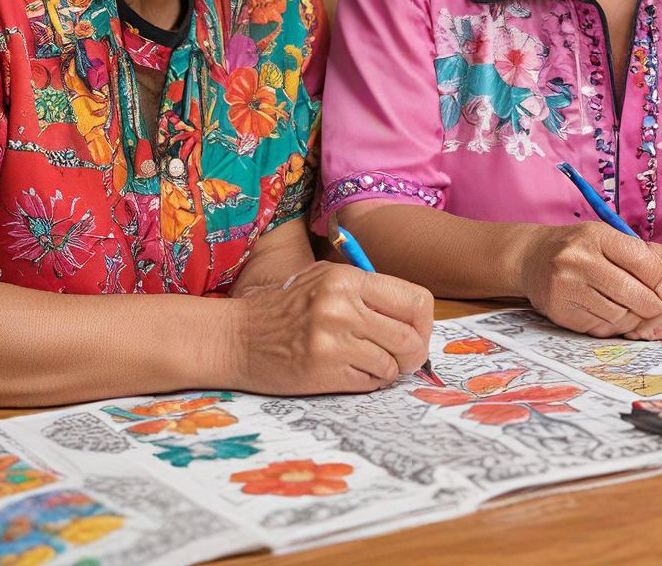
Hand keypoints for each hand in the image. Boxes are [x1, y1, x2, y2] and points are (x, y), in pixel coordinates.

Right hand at [222, 262, 432, 394]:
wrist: (237, 337)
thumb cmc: (284, 308)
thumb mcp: (324, 279)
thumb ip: (367, 290)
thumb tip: (414, 314)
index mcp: (347, 279)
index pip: (416, 300)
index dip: (424, 322)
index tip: (415, 331)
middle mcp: (342, 307)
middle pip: (411, 337)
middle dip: (413, 352)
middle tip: (401, 356)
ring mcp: (333, 340)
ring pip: (394, 364)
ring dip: (388, 369)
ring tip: (369, 362)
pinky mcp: (323, 371)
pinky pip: (371, 382)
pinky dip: (369, 381)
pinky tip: (351, 371)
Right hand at [519, 222, 661, 337]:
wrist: (531, 258)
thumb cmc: (578, 248)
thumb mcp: (604, 238)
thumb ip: (637, 258)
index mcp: (595, 236)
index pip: (644, 264)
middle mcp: (578, 260)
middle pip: (635, 295)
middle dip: (654, 306)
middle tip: (655, 305)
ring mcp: (566, 287)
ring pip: (620, 317)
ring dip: (632, 318)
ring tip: (628, 307)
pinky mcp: (560, 311)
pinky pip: (601, 328)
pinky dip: (612, 325)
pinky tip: (606, 312)